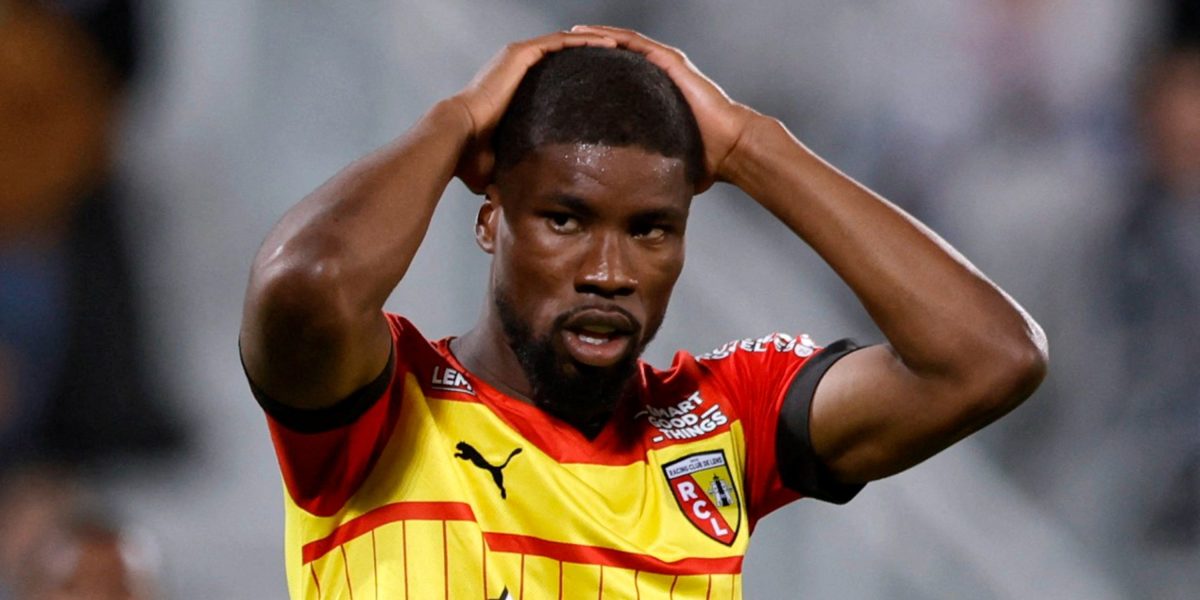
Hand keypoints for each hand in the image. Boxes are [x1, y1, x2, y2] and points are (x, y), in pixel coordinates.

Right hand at [452, 31, 616, 193]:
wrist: (457, 139)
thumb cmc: (471, 157)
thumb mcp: (500, 168)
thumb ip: (514, 178)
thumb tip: (521, 205)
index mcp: (512, 91)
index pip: (550, 79)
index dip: (575, 80)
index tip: (599, 89)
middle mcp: (513, 70)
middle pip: (559, 56)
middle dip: (588, 56)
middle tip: (616, 62)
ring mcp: (516, 59)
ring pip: (562, 44)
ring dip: (591, 43)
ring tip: (619, 46)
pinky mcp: (519, 54)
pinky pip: (558, 42)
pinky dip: (582, 41)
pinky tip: (606, 43)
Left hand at [571, 25, 758, 190]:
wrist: (729, 149)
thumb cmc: (702, 161)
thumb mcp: (660, 165)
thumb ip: (640, 176)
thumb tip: (617, 203)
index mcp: (653, 97)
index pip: (615, 80)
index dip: (591, 75)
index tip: (565, 77)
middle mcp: (657, 76)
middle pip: (616, 56)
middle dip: (588, 50)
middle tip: (559, 49)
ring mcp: (664, 66)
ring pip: (623, 43)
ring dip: (595, 37)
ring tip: (568, 35)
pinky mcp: (670, 62)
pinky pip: (636, 43)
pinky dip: (612, 37)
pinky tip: (589, 35)